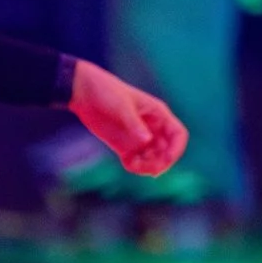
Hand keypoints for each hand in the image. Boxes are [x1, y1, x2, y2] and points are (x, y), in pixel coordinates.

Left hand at [69, 62, 189, 178]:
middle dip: (162, 162)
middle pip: (167, 150)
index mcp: (158, 114)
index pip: (178, 135)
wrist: (83, 92)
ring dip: (148, 166)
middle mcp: (152, 127)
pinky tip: (128, 164)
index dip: (176, 149)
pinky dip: (135, 166)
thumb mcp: (122, 107)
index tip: (167, 159)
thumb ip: (135, 125)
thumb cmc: (106, 92)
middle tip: (151, 171)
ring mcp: (138, 137)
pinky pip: (136, 161)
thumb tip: (147, 141)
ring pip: (153, 158)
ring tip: (135, 166)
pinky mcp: (124, 145)